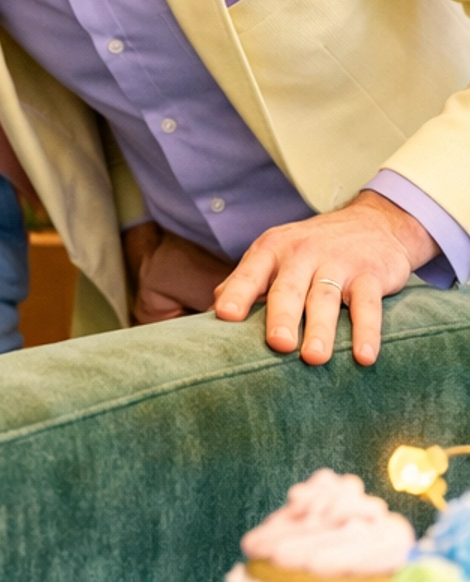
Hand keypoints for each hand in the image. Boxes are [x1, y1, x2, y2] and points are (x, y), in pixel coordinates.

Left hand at [212, 191, 435, 366]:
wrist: (373, 222)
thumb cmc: (311, 249)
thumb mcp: (275, 256)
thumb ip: (244, 284)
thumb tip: (208, 318)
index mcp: (271, 251)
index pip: (250, 274)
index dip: (238, 294)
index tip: (225, 316)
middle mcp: (301, 254)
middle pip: (288, 289)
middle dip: (282, 316)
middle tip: (277, 344)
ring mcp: (337, 264)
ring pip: (325, 299)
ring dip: (321, 329)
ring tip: (314, 358)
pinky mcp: (370, 276)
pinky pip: (368, 305)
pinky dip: (367, 331)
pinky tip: (364, 357)